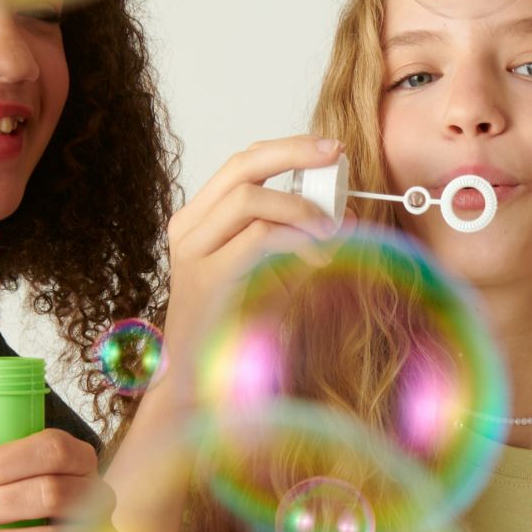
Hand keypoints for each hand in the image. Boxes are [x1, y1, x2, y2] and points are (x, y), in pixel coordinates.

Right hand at [160, 136, 343, 366]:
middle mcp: (188, 230)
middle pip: (242, 167)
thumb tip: (342, 210)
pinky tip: (320, 257)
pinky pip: (259, 239)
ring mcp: (194, 252)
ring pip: (251, 200)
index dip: (286, 149)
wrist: (201, 382)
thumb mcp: (267, 272)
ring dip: (301, 209)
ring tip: (330, 232)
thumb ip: (292, 238)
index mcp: (197, 221)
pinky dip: (297, 241)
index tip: (328, 149)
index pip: (240, 166)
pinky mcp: (209, 277)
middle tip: (336, 157)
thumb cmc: (237, 328)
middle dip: (294, 153)